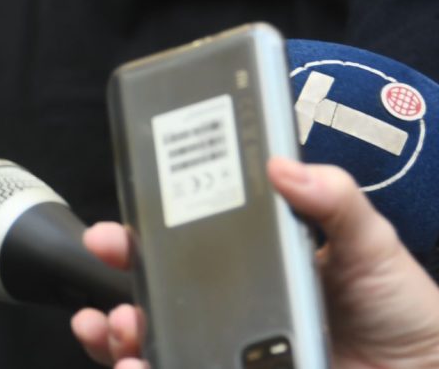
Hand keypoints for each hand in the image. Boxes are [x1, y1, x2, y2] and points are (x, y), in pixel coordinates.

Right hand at [71, 159, 438, 368]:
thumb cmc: (405, 309)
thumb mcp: (372, 243)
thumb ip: (334, 200)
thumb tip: (284, 165)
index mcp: (252, 264)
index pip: (176, 246)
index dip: (135, 239)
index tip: (113, 234)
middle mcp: (234, 309)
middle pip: (152, 296)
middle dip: (114, 287)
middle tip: (110, 274)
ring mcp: (235, 349)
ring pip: (156, 342)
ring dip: (122, 337)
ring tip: (126, 329)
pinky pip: (182, 368)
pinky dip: (148, 368)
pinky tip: (142, 364)